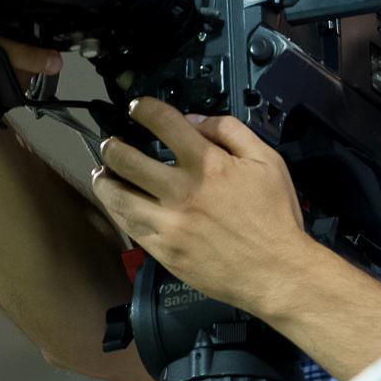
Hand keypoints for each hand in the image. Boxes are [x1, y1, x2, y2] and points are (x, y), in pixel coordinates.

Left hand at [90, 97, 312, 307]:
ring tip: (104, 173)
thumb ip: (231, 132)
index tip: (138, 108)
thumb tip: (196, 121)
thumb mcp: (268, 161)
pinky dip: (116, 210)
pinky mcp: (164, 250)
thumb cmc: (275, 219)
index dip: (145, 109)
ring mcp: (169, 223)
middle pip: (127, 160)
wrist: (276, 272)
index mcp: (208, 165)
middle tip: (111, 144)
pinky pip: (128, 226)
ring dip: (105, 179)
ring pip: (118, 196)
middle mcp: (182, 191)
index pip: (164, 124)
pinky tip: (117, 203)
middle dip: (113, 147)